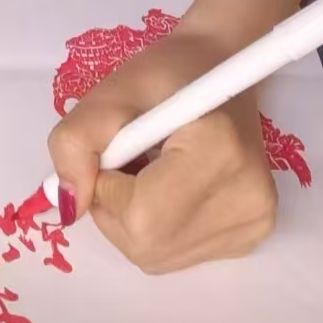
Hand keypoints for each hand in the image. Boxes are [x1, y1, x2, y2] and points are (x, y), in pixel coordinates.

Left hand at [46, 26, 276, 273]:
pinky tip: (170, 188)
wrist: (217, 67)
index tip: (115, 151)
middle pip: (148, 246)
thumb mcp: (107, 93)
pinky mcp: (252, 234)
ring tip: (150, 170)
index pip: (139, 215)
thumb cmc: (165, 73)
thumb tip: (68, 207)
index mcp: (218, 152)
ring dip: (135, 219)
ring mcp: (254, 222)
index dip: (108, 189)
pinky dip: (159, 227)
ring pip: (159, 256)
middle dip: (116, 209)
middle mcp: (247, 199)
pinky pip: (178, 252)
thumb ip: (74, 144)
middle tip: (126, 162)